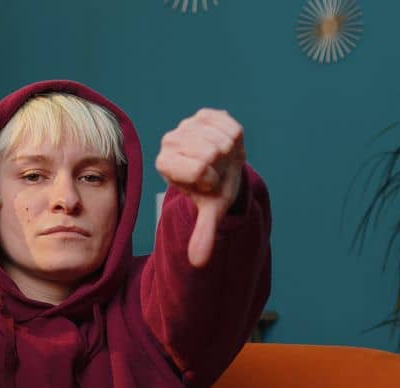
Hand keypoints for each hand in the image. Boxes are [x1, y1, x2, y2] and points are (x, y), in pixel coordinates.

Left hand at [154, 109, 245, 267]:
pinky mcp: (204, 113)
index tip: (207, 183)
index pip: (197, 169)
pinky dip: (234, 138)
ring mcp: (186, 124)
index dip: (211, 180)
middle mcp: (169, 141)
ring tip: (221, 159)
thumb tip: (198, 262)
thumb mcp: (210, 210)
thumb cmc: (213, 189)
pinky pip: (230, 125)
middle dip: (221, 166)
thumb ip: (202, 234)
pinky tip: (226, 144)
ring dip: (229, 153)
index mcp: (164, 164)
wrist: (223, 167)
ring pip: (221, 139)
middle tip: (215, 170)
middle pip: (210, 153)